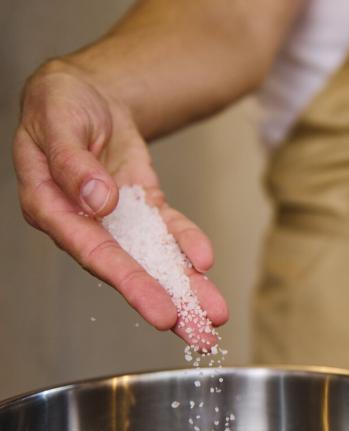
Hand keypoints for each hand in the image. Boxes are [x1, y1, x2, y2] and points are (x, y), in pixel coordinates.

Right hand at [13, 60, 227, 345]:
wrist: (87, 96)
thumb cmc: (61, 105)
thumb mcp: (58, 120)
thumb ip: (72, 162)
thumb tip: (97, 200)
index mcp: (52, 208)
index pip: (92, 251)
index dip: (128, 281)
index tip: (162, 310)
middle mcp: (85, 223)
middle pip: (127, 269)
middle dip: (166, 301)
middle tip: (199, 333)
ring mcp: (117, 219)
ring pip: (152, 258)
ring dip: (185, 287)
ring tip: (215, 317)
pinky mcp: (141, 207)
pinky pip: (167, 230)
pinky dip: (187, 244)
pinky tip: (206, 262)